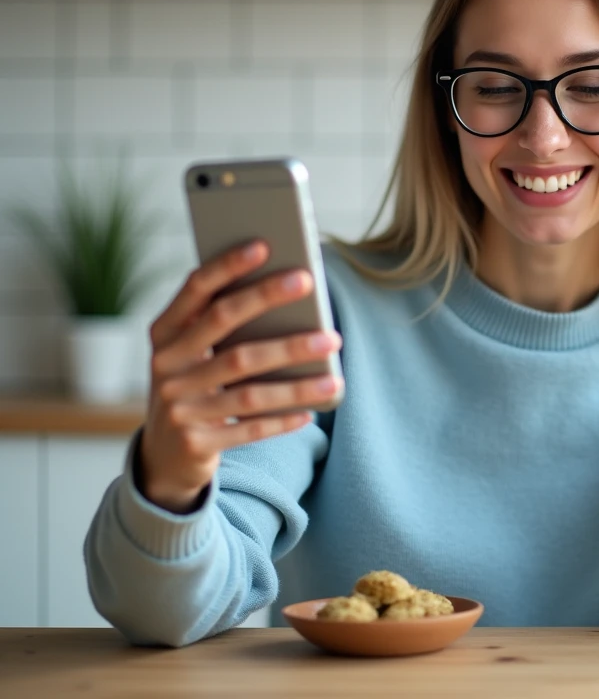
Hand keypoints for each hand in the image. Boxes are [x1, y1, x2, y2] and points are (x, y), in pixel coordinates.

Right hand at [138, 241, 342, 513]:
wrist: (163, 455)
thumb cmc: (194, 385)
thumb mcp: (193, 354)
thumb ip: (222, 326)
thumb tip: (286, 289)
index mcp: (163, 335)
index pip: (194, 291)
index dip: (227, 267)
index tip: (264, 244)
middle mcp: (165, 368)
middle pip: (224, 329)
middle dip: (267, 300)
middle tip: (309, 282)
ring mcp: (178, 408)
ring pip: (248, 388)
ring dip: (296, 374)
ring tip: (334, 357)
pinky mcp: (196, 443)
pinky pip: (251, 429)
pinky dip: (284, 418)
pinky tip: (313, 408)